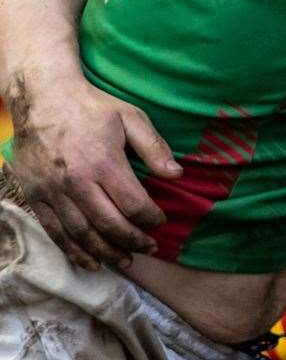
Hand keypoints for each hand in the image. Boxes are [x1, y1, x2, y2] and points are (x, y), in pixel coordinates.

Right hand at [7, 74, 178, 271]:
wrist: (41, 98)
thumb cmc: (91, 107)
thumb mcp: (131, 118)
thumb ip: (154, 147)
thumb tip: (177, 175)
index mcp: (102, 162)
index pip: (133, 204)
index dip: (151, 219)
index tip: (160, 222)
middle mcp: (75, 181)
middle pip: (108, 224)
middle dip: (133, 241)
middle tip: (149, 248)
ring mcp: (51, 191)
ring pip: (81, 234)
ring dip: (105, 253)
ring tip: (125, 261)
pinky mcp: (34, 196)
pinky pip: (54, 231)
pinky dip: (73, 250)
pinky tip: (90, 261)